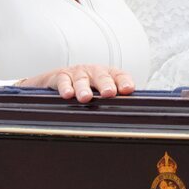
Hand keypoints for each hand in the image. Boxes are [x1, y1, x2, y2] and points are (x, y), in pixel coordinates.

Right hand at [17, 64, 135, 102]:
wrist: (58, 78)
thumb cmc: (87, 87)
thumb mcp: (101, 91)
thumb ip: (114, 101)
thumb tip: (129, 115)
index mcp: (108, 74)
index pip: (119, 75)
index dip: (124, 81)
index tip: (128, 90)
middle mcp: (94, 72)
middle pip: (102, 76)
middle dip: (106, 84)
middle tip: (109, 93)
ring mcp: (78, 73)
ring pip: (82, 80)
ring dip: (84, 88)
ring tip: (86, 98)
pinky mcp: (61, 76)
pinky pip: (63, 81)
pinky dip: (65, 87)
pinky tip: (68, 95)